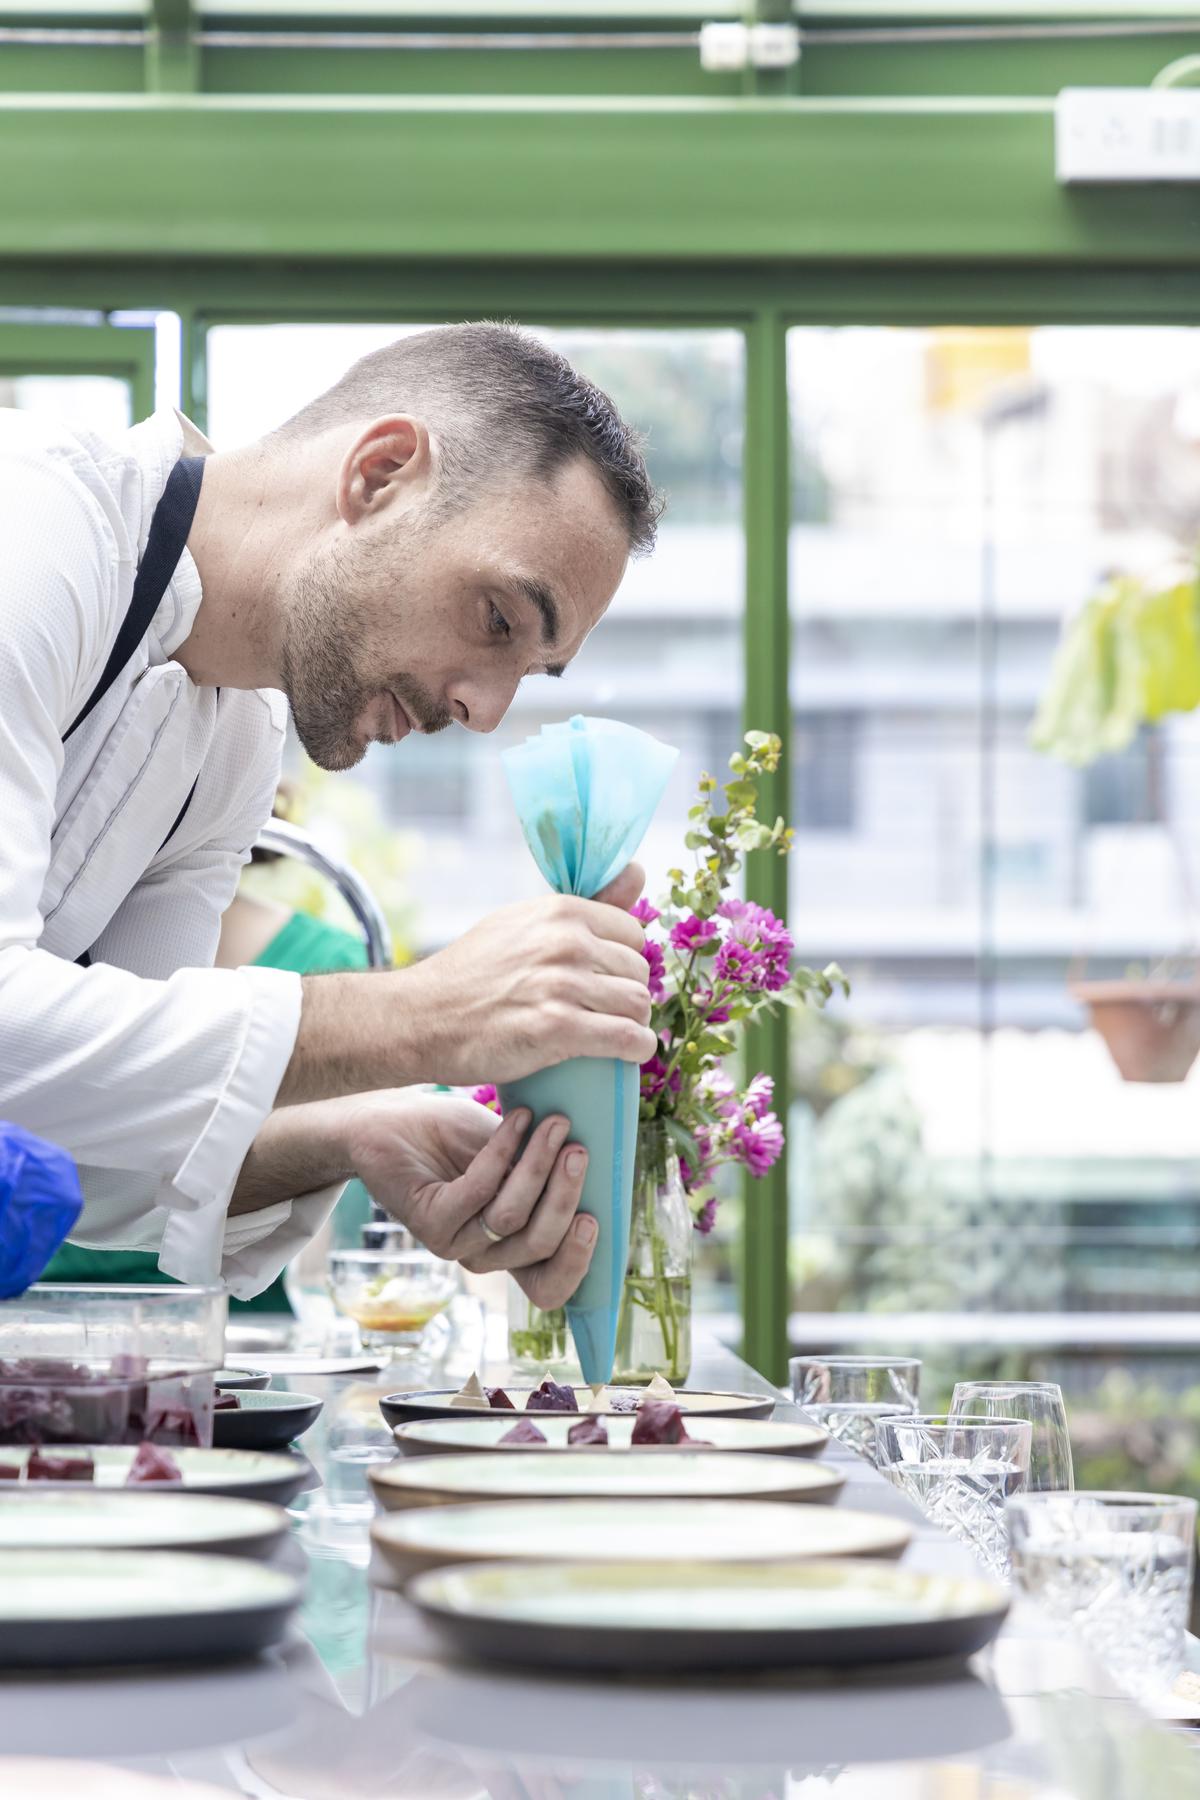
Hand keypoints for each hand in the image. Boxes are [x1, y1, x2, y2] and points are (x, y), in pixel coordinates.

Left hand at [345, 1092, 595, 1310]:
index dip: (576, 1265)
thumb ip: (546, 1170)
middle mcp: (484, 1254)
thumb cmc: (455, 1136)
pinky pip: (479, 1190)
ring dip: (538, 1165)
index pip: (548, 1288)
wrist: (391, 1119)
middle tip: (579, 1149)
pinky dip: (504, 1151)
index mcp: (511, 1248)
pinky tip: (515, 1119)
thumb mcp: (514, 1154)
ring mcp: (455, 1242)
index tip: (594, 1218)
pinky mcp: (430, 1220)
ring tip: (554, 1123)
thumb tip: (595, 1158)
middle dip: (566, 1195)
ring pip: (511, 1216)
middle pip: (539, 1245)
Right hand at [403, 861, 655, 1086]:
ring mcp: (563, 985)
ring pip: (638, 1005)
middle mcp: (567, 942)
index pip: (632, 934)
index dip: (622, 962)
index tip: (605, 981)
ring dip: (633, 1024)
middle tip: (605, 1014)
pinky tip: (628, 1054)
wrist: (420, 1018)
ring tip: (613, 1034)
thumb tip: (638, 869)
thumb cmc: (469, 974)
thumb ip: (582, 903)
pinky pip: (627, 1038)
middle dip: (628, 995)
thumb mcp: (520, 922)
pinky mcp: (559, 1028)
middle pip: (639, 972)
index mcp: (561, 911)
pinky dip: (636, 1049)